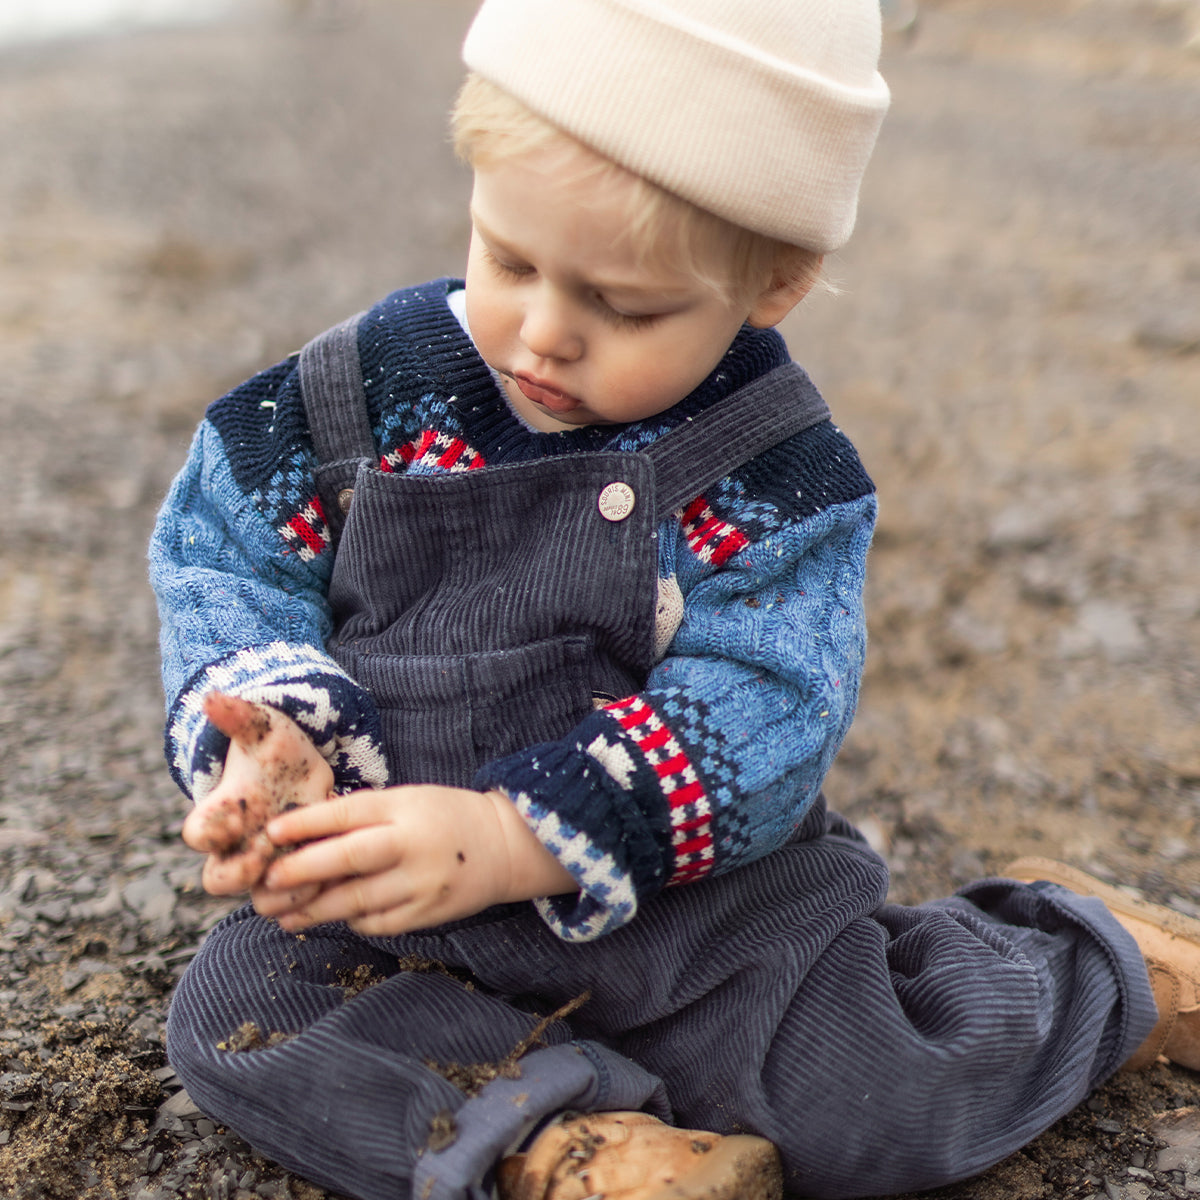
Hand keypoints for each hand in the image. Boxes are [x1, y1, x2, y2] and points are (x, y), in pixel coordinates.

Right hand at [181, 692, 332, 897]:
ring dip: (287, 892)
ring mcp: (269, 865)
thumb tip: (210, 697)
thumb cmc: (275, 750)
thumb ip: (237, 717)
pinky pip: (301, 903)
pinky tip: (342, 876)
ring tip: (314, 874)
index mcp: (222, 813)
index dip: (207, 834)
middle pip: (219, 880)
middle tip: (267, 855)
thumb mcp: (261, 730)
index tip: (228, 823)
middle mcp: (238, 846)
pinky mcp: (301, 876)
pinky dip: (319, 895)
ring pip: (263, 899)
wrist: (304, 770)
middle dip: (241, 874)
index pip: (197, 834)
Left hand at [252, 785, 576, 934]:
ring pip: (358, 900)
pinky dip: (351, 920)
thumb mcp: (408, 799)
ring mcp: (422, 882)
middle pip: (349, 858)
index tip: (271, 832)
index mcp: (405, 807)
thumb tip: (304, 832)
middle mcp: (413, 844)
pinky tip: (332, 917)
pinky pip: (379, 923)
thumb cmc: (444, 816)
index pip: (348, 813)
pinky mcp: (429, 913)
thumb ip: (364, 814)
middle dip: (302, 871)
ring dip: (315, 909)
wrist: (504, 846)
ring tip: (282, 914)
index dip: (306, 824)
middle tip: (268, 881)